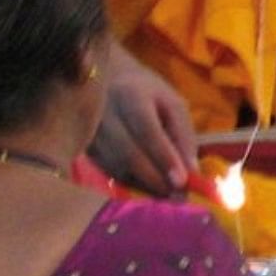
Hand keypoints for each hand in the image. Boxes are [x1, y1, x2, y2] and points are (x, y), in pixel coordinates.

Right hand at [90, 45, 199, 196]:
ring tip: (167, 196)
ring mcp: (88, 132)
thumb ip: (183, 135)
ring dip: (143, 185)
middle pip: (128, 153)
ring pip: (116, 166)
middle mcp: (103, 113)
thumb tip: (191, 171)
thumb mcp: (173, 104)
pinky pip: (107, 171)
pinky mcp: (84, 147)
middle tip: (177, 195)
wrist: (107, 80)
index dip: (164, 157)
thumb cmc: (148, 93)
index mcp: (130, 96)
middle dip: (155, 178)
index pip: (147, 130)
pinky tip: (147, 189)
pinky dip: (129, 184)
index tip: (181, 181)